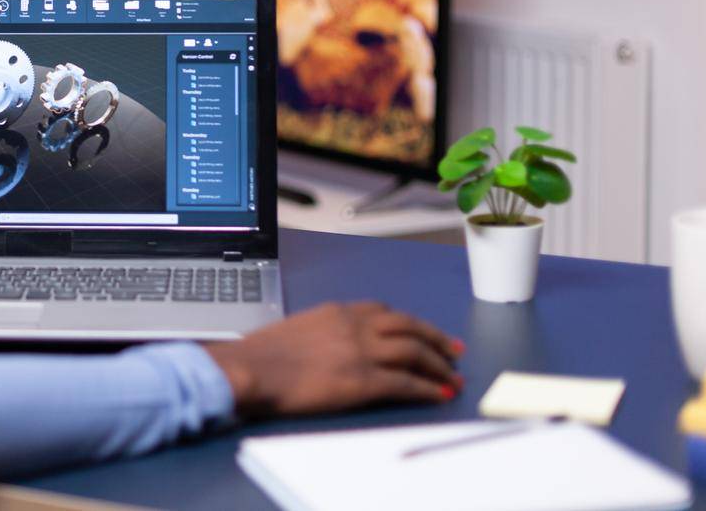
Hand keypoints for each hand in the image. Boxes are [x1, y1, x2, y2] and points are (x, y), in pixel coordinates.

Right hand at [203, 301, 463, 416]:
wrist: (251, 369)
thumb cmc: (261, 354)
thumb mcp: (297, 330)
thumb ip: (323, 333)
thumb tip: (332, 347)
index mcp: (337, 311)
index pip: (383, 311)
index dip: (409, 323)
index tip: (421, 332)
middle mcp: (354, 325)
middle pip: (408, 326)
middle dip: (435, 338)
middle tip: (453, 351)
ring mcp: (361, 351)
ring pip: (413, 352)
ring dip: (438, 365)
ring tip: (453, 377)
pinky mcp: (363, 380)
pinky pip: (405, 382)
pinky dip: (426, 388)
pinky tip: (438, 394)